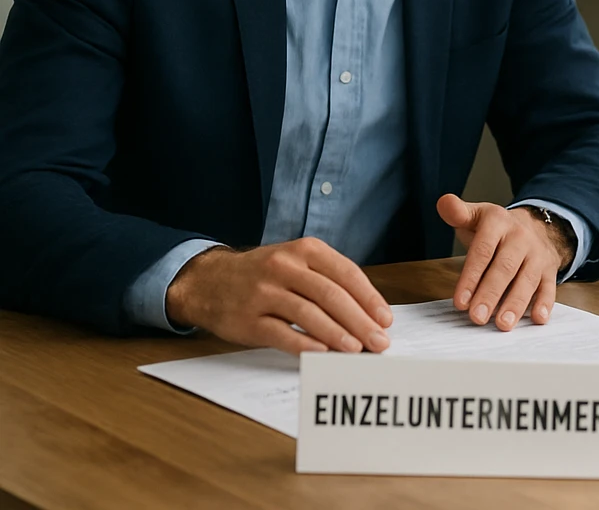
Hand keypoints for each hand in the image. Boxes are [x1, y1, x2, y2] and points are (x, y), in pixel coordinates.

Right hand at [165, 238, 393, 354]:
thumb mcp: (296, 261)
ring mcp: (264, 292)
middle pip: (331, 295)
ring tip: (357, 350)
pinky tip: (323, 353)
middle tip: (379, 341)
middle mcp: (284, 267)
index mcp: (304, 250)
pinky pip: (281, 333)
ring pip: (308, 314)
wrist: (208, 280)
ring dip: (337, 334)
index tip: (386, 320)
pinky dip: (305, 344)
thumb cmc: (264, 274)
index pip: (346, 274)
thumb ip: (328, 279)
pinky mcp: (247, 319)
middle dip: (360, 321)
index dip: (370, 298)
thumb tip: (368, 313)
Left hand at [437, 194, 571, 330]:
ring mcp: (537, 255)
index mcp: (498, 222)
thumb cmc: (496, 230)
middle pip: (505, 268)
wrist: (535, 227)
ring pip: (527, 280)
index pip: (483, 251)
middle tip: (477, 317)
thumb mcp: (476, 216)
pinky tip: (537, 318)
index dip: (471, 276)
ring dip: (516, 303)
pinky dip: (544, 304)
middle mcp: (520, 237)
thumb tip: (444, 202)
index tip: (460, 301)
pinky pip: (549, 287)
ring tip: (503, 324)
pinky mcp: (549, 270)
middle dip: (491, 294)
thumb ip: (458, 213)